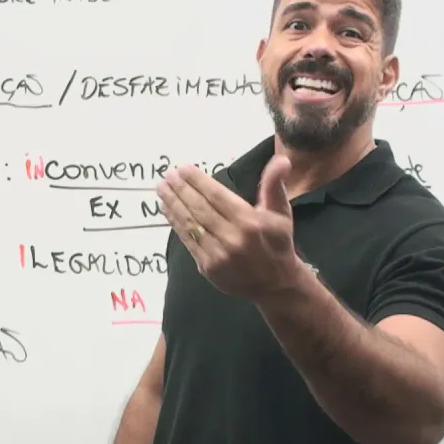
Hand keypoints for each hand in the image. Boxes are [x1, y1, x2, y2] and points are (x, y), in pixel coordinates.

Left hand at [156, 156, 303, 302]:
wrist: (276, 284)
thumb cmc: (277, 242)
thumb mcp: (281, 212)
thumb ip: (275, 185)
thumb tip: (282, 159)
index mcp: (249, 221)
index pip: (217, 195)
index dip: (198, 181)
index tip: (183, 168)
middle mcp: (232, 238)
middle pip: (199, 208)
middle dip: (181, 190)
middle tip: (167, 175)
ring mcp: (218, 254)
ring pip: (191, 224)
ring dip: (173, 204)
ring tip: (162, 189)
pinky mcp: (208, 267)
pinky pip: (188, 240)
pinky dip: (175, 223)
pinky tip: (167, 210)